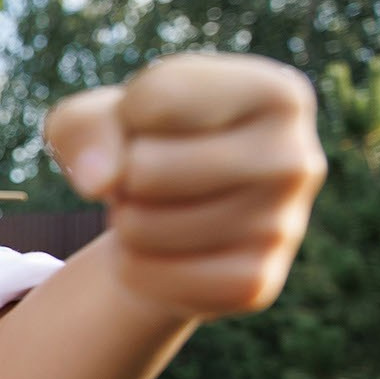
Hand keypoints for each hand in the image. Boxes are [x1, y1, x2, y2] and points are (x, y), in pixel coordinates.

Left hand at [45, 53, 325, 319]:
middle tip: (151, 177)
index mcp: (278, 94)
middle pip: (147, 168)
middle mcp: (296, 160)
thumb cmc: (143, 146)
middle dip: (125, 174)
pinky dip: (132, 266)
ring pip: (140, 226)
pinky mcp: (252, 284)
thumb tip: (100, 181)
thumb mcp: (98, 117)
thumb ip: (82, 127)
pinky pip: (145, 275)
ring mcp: (282, 228)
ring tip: (159, 209)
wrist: (176, 218)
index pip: (157, 97)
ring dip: (127, 220)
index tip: (154, 123)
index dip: (127, 115)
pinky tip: (167, 250)